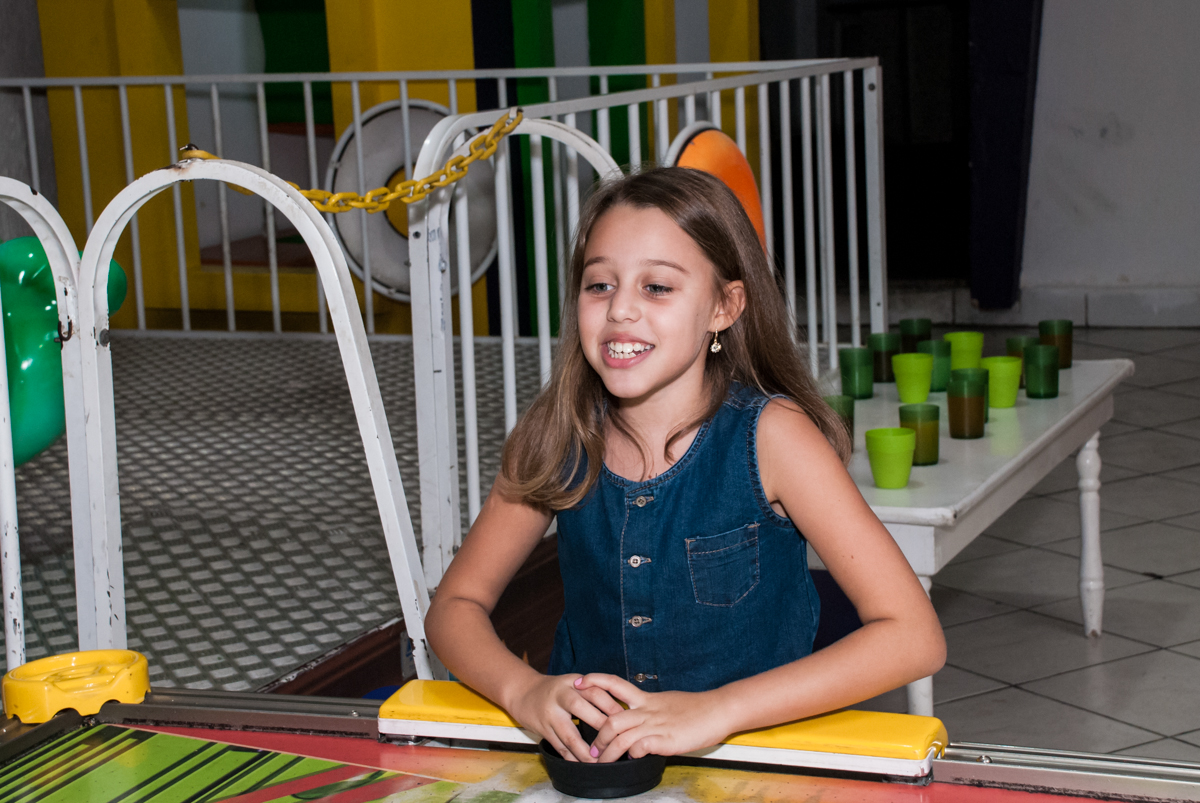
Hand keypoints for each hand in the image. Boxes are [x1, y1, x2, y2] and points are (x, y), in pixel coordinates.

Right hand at [506, 673, 624, 761]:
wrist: (523, 692)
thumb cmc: (555, 690)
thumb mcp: (573, 683)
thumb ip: (593, 693)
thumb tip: (621, 711)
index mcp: (572, 683)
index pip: (595, 692)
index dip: (612, 706)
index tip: (626, 720)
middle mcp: (560, 696)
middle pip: (582, 710)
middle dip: (602, 728)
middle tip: (618, 741)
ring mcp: (550, 714)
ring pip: (570, 735)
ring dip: (586, 751)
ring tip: (600, 760)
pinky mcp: (543, 730)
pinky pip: (560, 747)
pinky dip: (572, 758)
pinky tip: (583, 764)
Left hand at [575, 674, 732, 761]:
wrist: (718, 709)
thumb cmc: (696, 709)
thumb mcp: (667, 703)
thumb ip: (649, 711)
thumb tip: (638, 723)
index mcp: (647, 699)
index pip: (615, 684)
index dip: (595, 681)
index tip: (579, 682)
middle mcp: (647, 710)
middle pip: (611, 719)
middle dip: (596, 736)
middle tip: (590, 750)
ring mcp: (655, 725)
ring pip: (620, 735)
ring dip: (607, 751)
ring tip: (602, 762)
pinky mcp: (665, 739)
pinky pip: (641, 746)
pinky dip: (632, 753)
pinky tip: (631, 758)